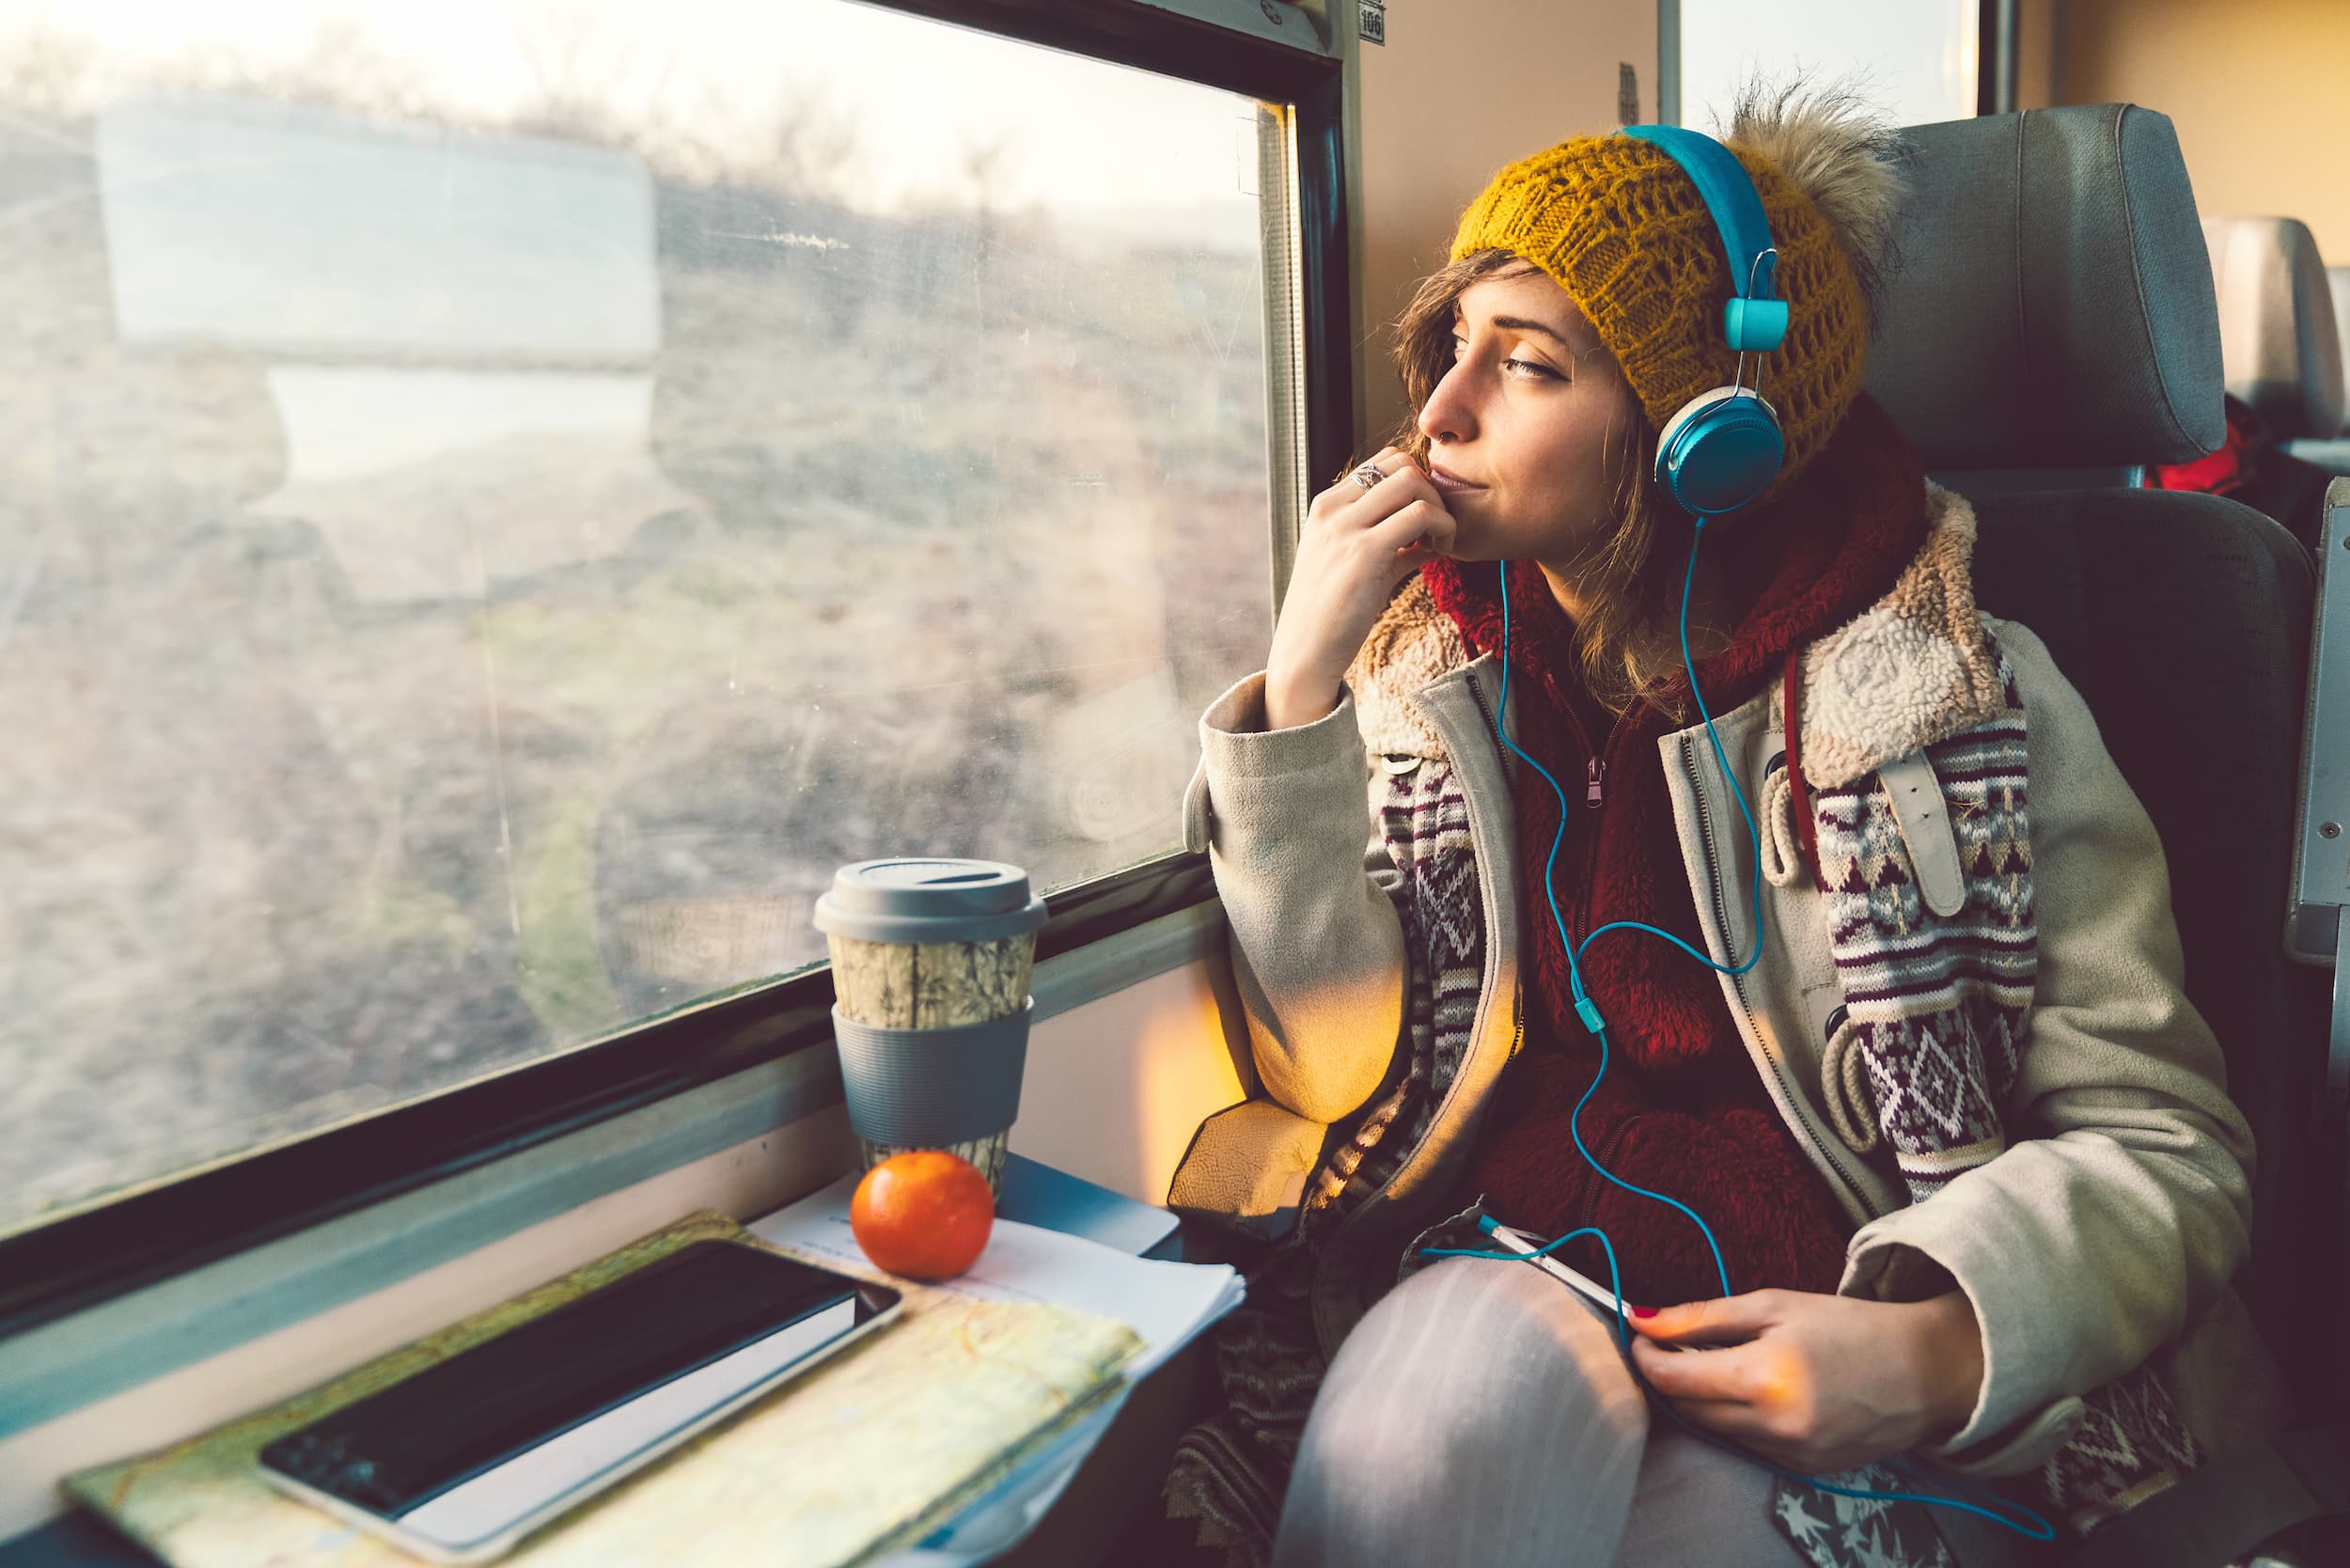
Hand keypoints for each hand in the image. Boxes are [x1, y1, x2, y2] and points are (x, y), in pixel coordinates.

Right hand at [1263, 448, 1456, 729]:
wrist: (1305, 653)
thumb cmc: (1331, 615)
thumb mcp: (1354, 567)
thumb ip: (1388, 544)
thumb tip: (1427, 540)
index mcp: (1326, 506)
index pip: (1382, 462)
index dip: (1415, 482)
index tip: (1423, 517)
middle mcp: (1333, 509)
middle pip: (1400, 463)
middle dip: (1431, 490)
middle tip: (1437, 528)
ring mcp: (1347, 528)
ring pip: (1412, 482)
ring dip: (1439, 508)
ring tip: (1440, 542)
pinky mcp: (1366, 553)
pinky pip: (1421, 515)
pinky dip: (1442, 529)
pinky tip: (1438, 554)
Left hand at [1627, 1288, 1984, 1473]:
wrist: (1924, 1371)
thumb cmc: (1849, 1328)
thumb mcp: (1773, 1305)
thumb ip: (1701, 1316)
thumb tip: (1640, 1318)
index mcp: (1765, 1378)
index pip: (1676, 1380)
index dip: (1647, 1357)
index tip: (1638, 1335)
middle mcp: (1775, 1426)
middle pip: (1689, 1408)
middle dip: (1669, 1377)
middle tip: (1668, 1346)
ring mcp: (1790, 1455)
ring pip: (1715, 1430)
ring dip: (1702, 1399)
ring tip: (1717, 1363)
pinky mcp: (1804, 1470)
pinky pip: (1747, 1445)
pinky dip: (1737, 1418)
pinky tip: (1753, 1390)